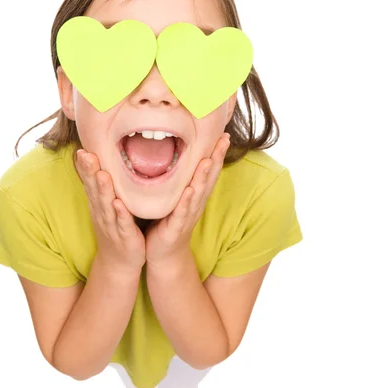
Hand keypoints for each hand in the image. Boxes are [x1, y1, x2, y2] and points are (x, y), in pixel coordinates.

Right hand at [75, 148, 145, 273]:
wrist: (119, 262)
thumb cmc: (114, 230)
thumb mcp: (105, 207)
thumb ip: (102, 188)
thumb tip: (98, 164)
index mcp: (98, 204)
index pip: (89, 182)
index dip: (84, 167)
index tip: (80, 149)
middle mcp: (101, 212)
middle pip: (94, 190)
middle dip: (90, 172)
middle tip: (86, 155)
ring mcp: (112, 225)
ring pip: (107, 205)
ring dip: (103, 190)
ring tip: (102, 175)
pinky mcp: (125, 236)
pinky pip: (122, 223)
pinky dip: (120, 214)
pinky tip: (118, 204)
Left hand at [145, 133, 230, 268]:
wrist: (164, 254)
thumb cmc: (168, 222)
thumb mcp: (176, 198)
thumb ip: (180, 180)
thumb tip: (177, 157)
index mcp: (195, 195)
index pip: (208, 170)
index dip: (217, 153)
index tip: (224, 133)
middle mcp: (195, 203)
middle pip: (208, 178)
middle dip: (216, 158)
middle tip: (224, 139)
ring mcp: (187, 215)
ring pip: (198, 193)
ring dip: (203, 177)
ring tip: (208, 159)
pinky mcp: (176, 227)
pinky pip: (182, 212)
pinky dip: (186, 201)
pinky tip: (189, 191)